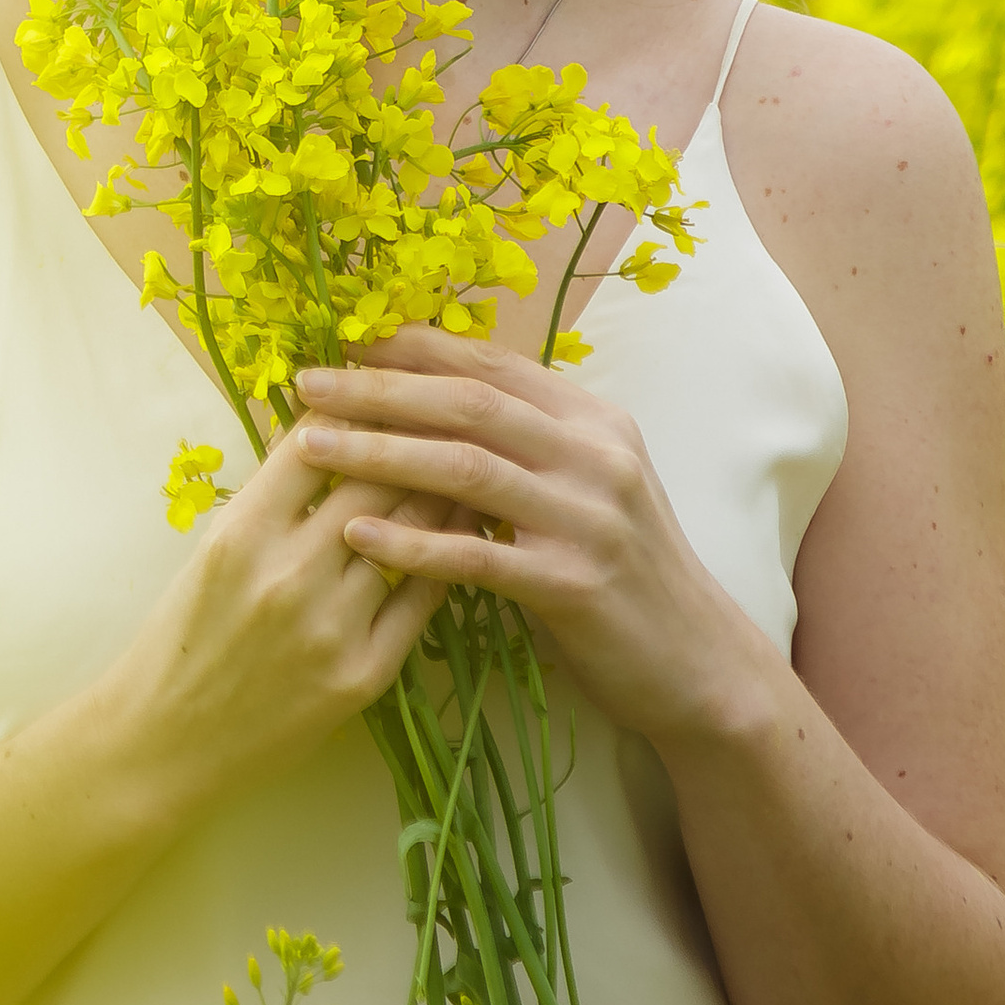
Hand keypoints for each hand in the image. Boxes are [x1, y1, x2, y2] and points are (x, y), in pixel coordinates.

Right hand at [111, 415, 452, 811]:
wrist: (167, 742)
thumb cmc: (184, 637)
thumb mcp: (213, 551)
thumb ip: (273, 497)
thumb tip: (333, 432)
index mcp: (241, 533)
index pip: (316, 440)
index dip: (356, 403)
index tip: (382, 381)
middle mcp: (288, 574)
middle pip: (375, 477)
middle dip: (413, 436)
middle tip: (448, 408)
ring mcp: (330, 627)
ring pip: (410, 533)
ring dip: (444, 491)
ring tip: (470, 460)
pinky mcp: (363, 675)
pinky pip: (423, 600)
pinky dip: (447, 557)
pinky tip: (465, 533)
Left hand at [294, 325, 773, 751]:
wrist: (697, 663)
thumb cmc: (626, 572)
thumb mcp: (591, 486)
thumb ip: (531, 442)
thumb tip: (434, 398)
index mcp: (595, 422)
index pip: (492, 365)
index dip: (413, 349)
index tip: (344, 341)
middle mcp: (596, 457)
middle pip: (469, 405)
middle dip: (379, 389)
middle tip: (307, 383)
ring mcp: (588, 520)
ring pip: (465, 469)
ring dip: (379, 452)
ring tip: (310, 445)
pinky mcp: (573, 584)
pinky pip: (476, 556)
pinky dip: (410, 544)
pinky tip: (356, 535)